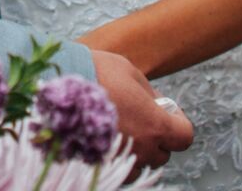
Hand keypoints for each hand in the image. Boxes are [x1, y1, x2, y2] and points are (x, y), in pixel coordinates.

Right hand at [88, 50, 191, 168]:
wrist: (57, 84)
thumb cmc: (95, 73)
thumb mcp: (130, 73)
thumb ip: (150, 94)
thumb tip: (158, 103)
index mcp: (155, 125)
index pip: (184, 136)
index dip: (179, 122)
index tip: (168, 111)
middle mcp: (142, 148)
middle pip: (163, 154)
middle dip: (158, 137)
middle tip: (143, 117)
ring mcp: (120, 160)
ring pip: (140, 164)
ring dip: (139, 151)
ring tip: (124, 130)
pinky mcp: (99, 164)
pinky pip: (118, 169)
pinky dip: (119, 158)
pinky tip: (109, 139)